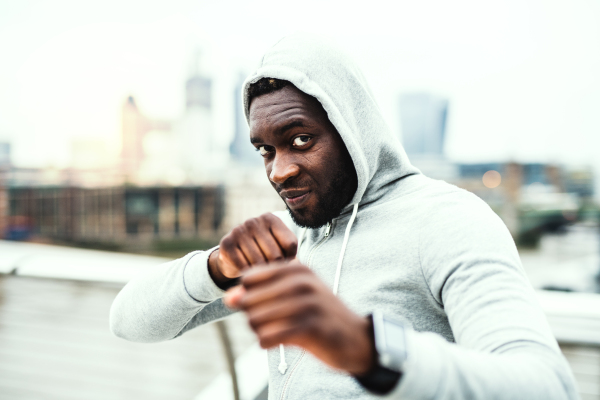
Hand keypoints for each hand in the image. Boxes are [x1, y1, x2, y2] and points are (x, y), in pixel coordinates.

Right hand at [208, 213, 297, 287]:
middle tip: (270, 270)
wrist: (233, 256)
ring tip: (259, 270)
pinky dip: (248, 273)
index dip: (290, 259)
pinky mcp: (226, 244)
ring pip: (260, 263)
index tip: (283, 260)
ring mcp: (238, 231)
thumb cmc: (263, 251)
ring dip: (261, 273)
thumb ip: (290, 253)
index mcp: (270, 218)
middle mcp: (253, 221)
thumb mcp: (279, 246)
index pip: (290, 244)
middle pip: (276, 255)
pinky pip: (244, 267)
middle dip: (275, 268)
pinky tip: (247, 270)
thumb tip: (294, 265)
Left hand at [224, 261, 374, 374]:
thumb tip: (228, 298)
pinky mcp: (310, 329)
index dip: (248, 295)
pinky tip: (276, 342)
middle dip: (251, 315)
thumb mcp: (293, 295)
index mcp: (297, 268)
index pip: (248, 278)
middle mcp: (302, 282)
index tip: (264, 305)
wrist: (356, 338)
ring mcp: (307, 304)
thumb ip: (259, 293)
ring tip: (274, 332)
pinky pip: (268, 337)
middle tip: (268, 323)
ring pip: (255, 319)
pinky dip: (266, 342)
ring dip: (259, 330)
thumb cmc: (318, 314)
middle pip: (248, 299)